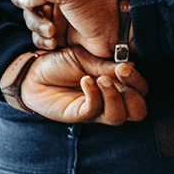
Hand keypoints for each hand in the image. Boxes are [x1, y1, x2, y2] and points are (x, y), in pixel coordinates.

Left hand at [10, 47, 149, 124]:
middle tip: (120, 73)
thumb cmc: (60, 63)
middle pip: (138, 111)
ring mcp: (95, 111)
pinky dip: (93, 95)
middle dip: (134, 92)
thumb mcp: (85, 57)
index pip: (141, 92)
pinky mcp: (78, 116)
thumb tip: (130, 65)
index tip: (126, 66)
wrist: (33, 72)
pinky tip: (84, 81)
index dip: (138, 81)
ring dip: (114, 96)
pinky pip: (94, 111)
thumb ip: (106, 65)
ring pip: (119, 117)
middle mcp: (110, 101)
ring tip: (99, 79)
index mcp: (116, 85)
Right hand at [12, 0, 119, 56]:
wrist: (113, 39)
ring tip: (52, 32)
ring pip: (31, 16)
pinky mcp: (56, 31)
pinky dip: (41, 39)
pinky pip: (37, 34)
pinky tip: (53, 43)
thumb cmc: (98, 11)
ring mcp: (57, 12)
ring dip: (37, 25)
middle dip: (31, 8)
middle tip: (37, 13)